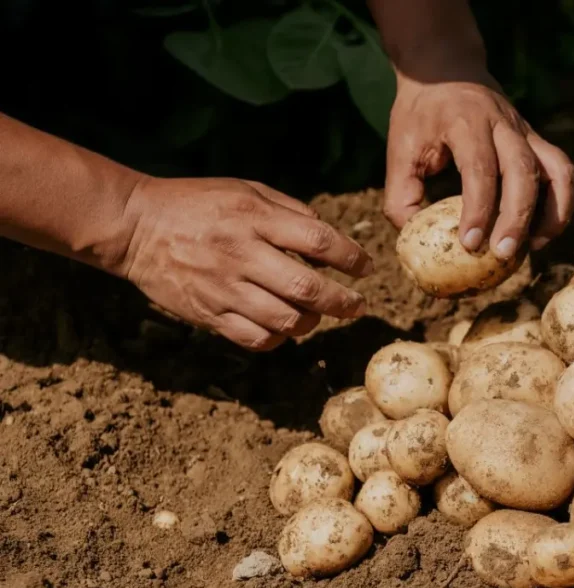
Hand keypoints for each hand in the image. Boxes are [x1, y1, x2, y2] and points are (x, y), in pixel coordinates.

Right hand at [118, 177, 372, 350]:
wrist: (134, 226)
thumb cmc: (197, 203)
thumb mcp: (246, 189)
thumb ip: (290, 210)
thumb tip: (329, 236)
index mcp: (253, 218)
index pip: (317, 241)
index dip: (350, 257)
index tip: (366, 267)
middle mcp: (241, 254)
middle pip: (306, 288)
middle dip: (342, 301)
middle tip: (358, 305)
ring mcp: (223, 288)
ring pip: (284, 320)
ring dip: (312, 321)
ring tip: (318, 314)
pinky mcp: (208, 314)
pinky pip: (255, 339)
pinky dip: (278, 339)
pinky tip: (284, 328)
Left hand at [384, 76, 573, 258]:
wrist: (446, 70)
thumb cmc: (421, 116)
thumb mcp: (400, 148)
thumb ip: (401, 194)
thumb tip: (414, 239)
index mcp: (465, 121)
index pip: (480, 167)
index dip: (478, 209)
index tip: (469, 243)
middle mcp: (503, 123)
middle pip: (523, 170)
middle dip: (517, 217)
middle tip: (503, 254)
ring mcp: (526, 131)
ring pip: (555, 169)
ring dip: (553, 211)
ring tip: (536, 245)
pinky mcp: (538, 142)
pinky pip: (563, 172)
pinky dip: (562, 203)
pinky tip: (544, 232)